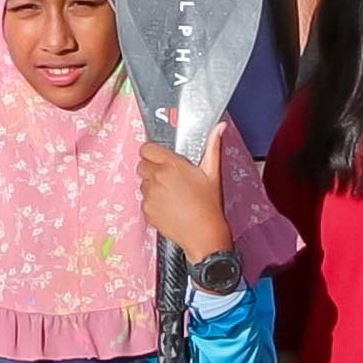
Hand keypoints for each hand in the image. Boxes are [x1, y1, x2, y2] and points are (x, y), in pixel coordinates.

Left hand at [141, 138, 233, 263]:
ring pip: (143, 183)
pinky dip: (153, 202)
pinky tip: (170, 207)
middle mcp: (157, 178)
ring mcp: (150, 195)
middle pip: (142, 165)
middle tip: (169, 177)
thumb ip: (213, 146)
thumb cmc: (209, 205)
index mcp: (172, 165)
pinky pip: (145, 200)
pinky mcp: (147, 210)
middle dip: (152, 168)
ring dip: (152, 185)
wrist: (203, 234)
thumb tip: (219, 127)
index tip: (162, 158)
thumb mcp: (213, 173)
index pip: (147, 148)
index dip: (154, 152)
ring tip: (172, 194)